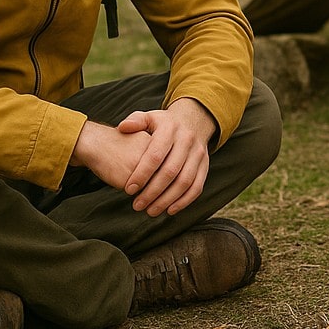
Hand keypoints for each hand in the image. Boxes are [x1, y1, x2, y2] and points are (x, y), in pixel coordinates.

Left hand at [114, 98, 217, 216]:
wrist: (193, 121)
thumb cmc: (163, 124)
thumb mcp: (150, 117)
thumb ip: (135, 121)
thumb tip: (123, 127)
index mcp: (170, 129)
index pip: (156, 155)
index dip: (142, 174)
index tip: (129, 189)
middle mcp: (187, 141)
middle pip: (170, 171)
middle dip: (152, 191)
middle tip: (137, 205)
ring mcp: (198, 154)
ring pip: (185, 181)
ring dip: (167, 199)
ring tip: (150, 211)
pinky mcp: (205, 165)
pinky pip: (197, 186)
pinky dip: (185, 201)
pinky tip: (170, 210)